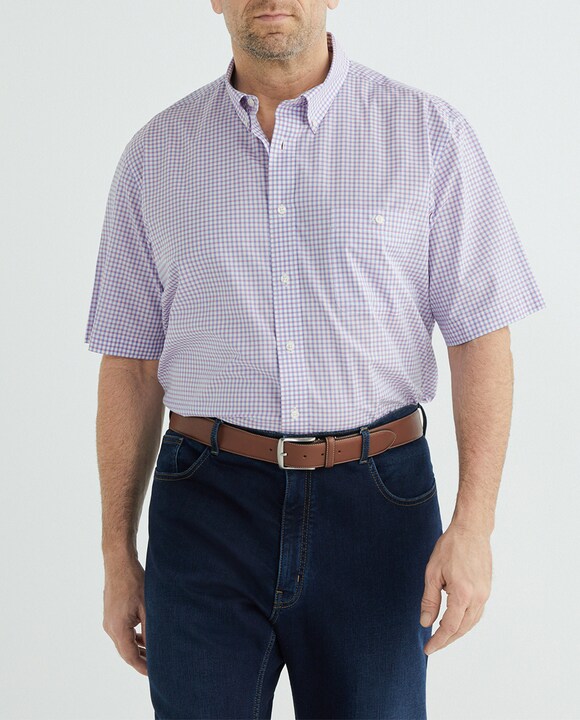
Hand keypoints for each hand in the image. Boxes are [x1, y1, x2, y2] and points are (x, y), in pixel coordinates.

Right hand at [102, 556, 146, 674]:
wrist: (119, 563)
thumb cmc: (134, 582)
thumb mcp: (147, 607)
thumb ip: (150, 629)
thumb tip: (156, 648)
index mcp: (117, 629)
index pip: (130, 657)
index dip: (143, 667)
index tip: (155, 673)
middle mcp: (109, 628)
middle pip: (125, 652)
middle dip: (140, 660)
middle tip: (156, 667)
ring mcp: (108, 621)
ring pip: (123, 642)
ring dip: (137, 648)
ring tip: (152, 653)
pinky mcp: (110, 614)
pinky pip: (121, 632)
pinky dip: (132, 637)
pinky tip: (143, 636)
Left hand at [420, 522, 491, 654]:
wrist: (472, 531)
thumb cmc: (451, 547)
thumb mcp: (433, 573)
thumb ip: (430, 600)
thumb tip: (425, 623)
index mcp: (462, 594)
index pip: (450, 627)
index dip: (438, 640)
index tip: (428, 648)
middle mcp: (478, 598)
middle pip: (462, 628)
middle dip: (447, 640)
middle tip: (432, 646)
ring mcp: (485, 594)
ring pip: (471, 622)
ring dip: (457, 632)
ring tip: (441, 636)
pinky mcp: (487, 590)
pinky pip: (476, 613)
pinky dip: (465, 621)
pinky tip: (455, 621)